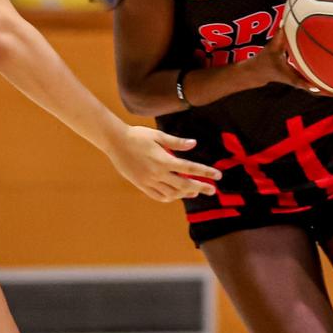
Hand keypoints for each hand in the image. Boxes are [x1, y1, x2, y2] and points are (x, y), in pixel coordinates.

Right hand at [106, 125, 222, 201]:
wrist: (115, 142)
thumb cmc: (138, 135)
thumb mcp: (158, 135)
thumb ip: (177, 142)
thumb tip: (194, 144)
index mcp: (163, 159)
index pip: (190, 168)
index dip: (205, 172)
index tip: (218, 176)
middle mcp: (157, 173)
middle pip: (184, 184)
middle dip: (200, 187)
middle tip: (213, 190)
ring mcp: (148, 181)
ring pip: (172, 193)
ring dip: (186, 193)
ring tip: (195, 191)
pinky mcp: (141, 185)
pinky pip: (159, 196)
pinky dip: (170, 197)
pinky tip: (177, 194)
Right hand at [254, 36, 332, 95]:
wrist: (259, 72)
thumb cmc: (266, 58)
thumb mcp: (271, 47)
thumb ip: (279, 35)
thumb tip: (284, 21)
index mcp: (289, 75)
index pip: (299, 82)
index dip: (308, 85)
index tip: (317, 87)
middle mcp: (297, 81)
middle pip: (315, 91)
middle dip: (329, 93)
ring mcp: (301, 83)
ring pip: (317, 91)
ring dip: (331, 93)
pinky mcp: (302, 81)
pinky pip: (317, 85)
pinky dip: (327, 87)